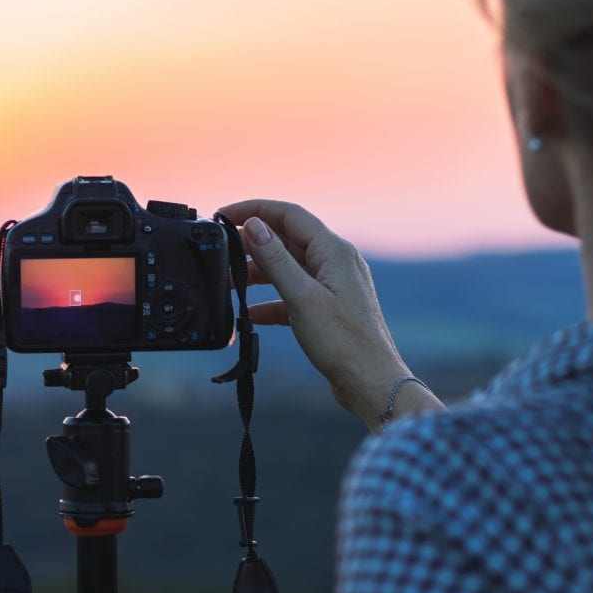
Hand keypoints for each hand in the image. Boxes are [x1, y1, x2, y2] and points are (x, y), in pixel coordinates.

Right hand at [219, 199, 439, 427]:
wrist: (370, 383)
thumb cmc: (344, 342)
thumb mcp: (302, 297)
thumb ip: (276, 259)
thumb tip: (254, 226)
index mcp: (334, 251)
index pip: (289, 214)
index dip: (254, 209)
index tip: (224, 214)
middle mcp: (335, 262)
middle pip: (286, 239)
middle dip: (252, 243)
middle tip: (221, 250)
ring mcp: (333, 285)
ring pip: (288, 268)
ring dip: (257, 273)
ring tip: (228, 284)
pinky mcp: (328, 308)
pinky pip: (293, 293)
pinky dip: (270, 300)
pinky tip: (251, 313)